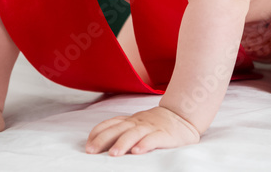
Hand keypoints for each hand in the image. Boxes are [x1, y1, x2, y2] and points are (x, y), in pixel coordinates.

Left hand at [85, 105, 200, 156]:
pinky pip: (154, 139)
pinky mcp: (165, 135)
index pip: (110, 124)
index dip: (97, 133)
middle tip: (91, 151)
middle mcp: (138, 123)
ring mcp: (151, 128)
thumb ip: (121, 129)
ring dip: (122, 143)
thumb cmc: (156, 123)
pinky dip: (145, 144)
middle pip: (118, 129)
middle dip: (103, 140)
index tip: (88, 145)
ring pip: (134, 134)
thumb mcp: (136, 123)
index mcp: (130, 121)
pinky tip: (138, 151)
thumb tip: (99, 142)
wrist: (182, 115)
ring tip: (113, 154)